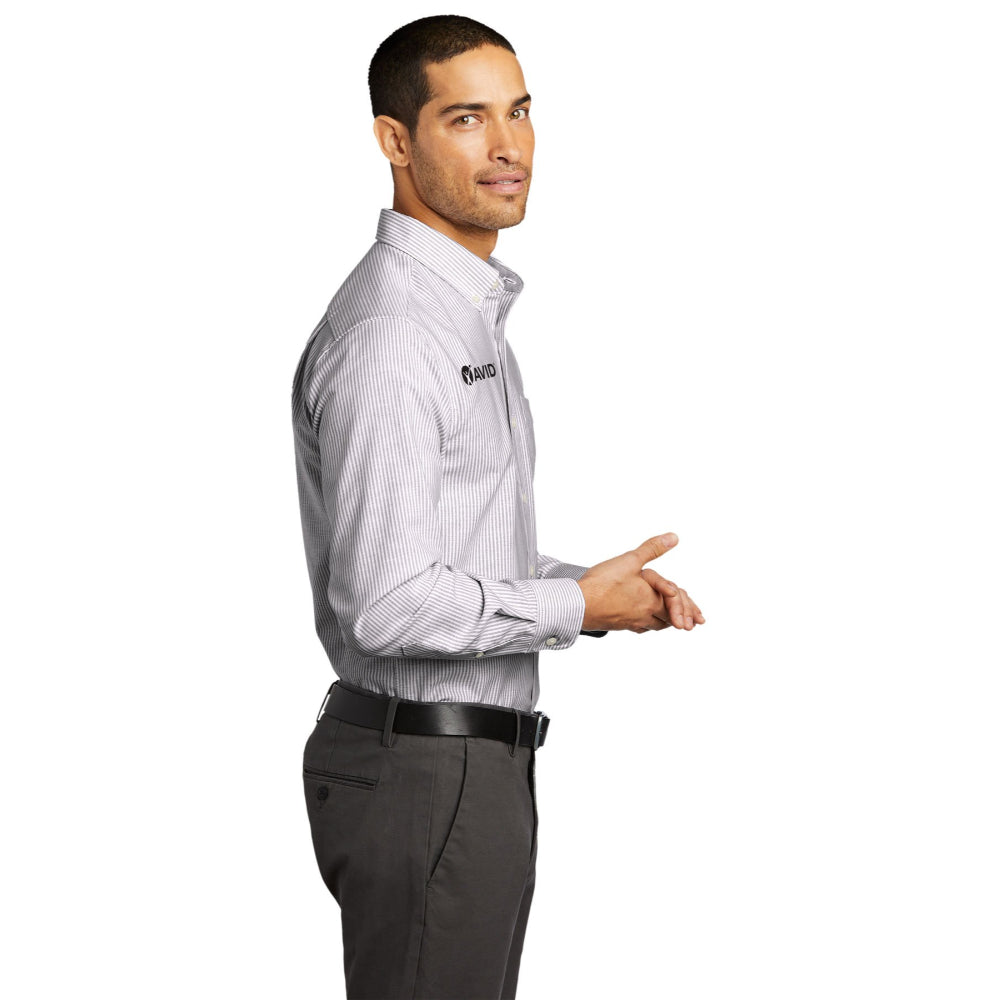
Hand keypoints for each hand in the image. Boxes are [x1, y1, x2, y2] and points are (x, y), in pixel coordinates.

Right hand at [576, 533, 705, 632]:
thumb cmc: (602, 584)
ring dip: (667, 622)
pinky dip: (649, 625)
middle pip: (670, 618)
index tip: (700, 617)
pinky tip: (645, 622)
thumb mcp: (630, 560)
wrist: (578, 605)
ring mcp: (632, 621)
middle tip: (694, 623)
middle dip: (683, 618)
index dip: (688, 606)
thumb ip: (652, 549)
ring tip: (675, 622)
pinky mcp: (619, 625)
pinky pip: (640, 628)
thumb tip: (674, 538)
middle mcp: (645, 613)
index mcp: (651, 598)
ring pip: (656, 625)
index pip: (676, 602)